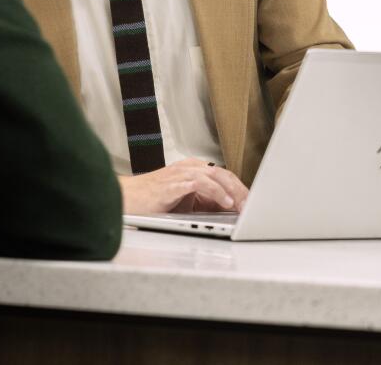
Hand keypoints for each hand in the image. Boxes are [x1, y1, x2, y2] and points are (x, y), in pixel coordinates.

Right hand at [119, 158, 248, 214]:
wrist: (125, 201)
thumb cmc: (151, 203)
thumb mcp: (184, 203)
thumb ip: (204, 203)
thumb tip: (230, 212)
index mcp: (192, 170)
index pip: (224, 176)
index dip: (240, 189)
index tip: (253, 204)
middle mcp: (189, 168)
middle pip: (224, 174)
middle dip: (242, 190)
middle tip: (255, 206)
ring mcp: (181, 173)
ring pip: (216, 176)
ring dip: (233, 191)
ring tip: (244, 205)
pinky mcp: (174, 183)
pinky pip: (201, 183)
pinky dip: (216, 192)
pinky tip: (226, 202)